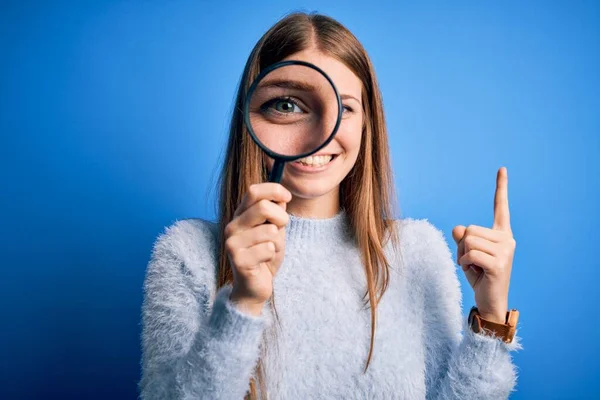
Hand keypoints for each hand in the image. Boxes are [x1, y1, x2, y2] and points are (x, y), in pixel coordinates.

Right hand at [224, 183, 290, 315]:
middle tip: (281, 230)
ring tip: (270, 251)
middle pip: (264, 207)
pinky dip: (272, 255)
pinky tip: (264, 263)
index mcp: (240, 215)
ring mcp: (233, 243)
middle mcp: (232, 226)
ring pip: (270, 231)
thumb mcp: (274, 230)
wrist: (255, 286)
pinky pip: (269, 249)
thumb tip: (281, 196)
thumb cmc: (265, 255)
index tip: (287, 197)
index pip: (254, 191)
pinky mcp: (238, 259)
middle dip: (281, 218)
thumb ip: (275, 213)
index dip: (274, 190)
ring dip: (278, 242)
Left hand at [451, 167, 515, 323]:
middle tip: (473, 261)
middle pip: (470, 228)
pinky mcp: (498, 263)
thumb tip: (458, 228)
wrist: (490, 301)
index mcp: (502, 234)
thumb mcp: (467, 253)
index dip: (500, 188)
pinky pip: (469, 254)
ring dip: (463, 255)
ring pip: (468, 241)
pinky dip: (465, 263)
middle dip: (463, 246)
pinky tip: (475, 272)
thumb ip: (462, 237)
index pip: (500, 207)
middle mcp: (507, 239)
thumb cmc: (479, 274)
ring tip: (475, 267)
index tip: (502, 169)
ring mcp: (505, 251)